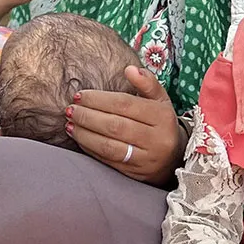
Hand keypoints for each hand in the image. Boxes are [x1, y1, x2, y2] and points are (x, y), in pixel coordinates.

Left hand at [66, 66, 183, 183]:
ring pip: (109, 146)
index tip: (80, 95)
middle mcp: (156, 139)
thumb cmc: (161, 123)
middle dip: (88, 116)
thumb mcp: (160, 100)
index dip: (99, 100)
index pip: (125, 105)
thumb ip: (147, 82)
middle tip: (71, 109)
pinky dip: (90, 148)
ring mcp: (146, 159)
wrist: (174, 158)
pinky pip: (107, 160)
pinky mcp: (134, 174)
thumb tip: (129, 69)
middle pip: (115, 126)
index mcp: (162, 117)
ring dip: (85, 134)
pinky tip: (79, 138)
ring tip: (70, 123)